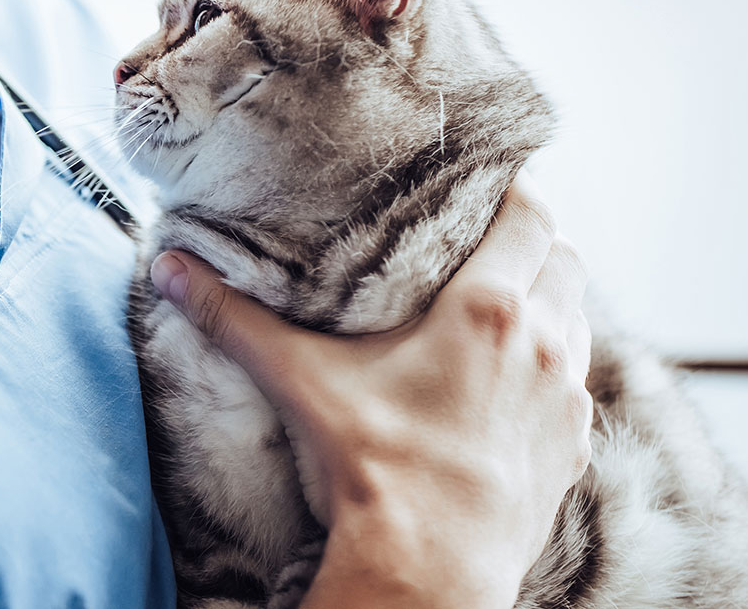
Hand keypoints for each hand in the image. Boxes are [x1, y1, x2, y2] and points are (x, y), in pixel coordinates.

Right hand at [150, 174, 591, 608]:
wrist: (429, 565)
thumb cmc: (372, 464)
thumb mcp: (299, 378)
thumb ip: (234, 317)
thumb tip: (169, 268)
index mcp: (488, 308)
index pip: (532, 213)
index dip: (515, 189)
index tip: (487, 183)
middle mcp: (545, 342)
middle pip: (565, 258)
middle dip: (533, 243)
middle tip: (486, 241)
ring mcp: (567, 399)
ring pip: (578, 319)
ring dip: (549, 303)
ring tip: (500, 306)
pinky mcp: (574, 448)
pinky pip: (577, 386)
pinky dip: (553, 369)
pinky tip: (511, 383)